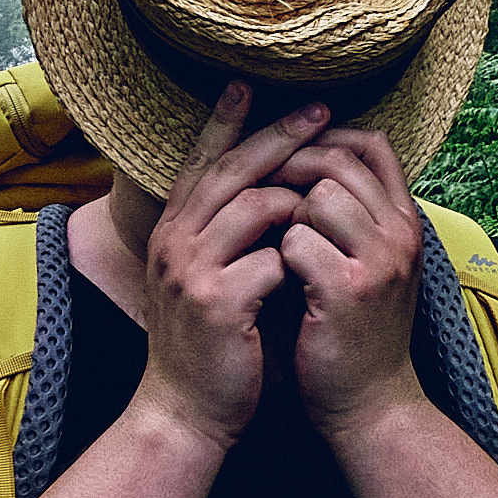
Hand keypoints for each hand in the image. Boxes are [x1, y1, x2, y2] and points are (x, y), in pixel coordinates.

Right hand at [136, 84, 329, 451]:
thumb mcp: (205, 278)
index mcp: (173, 231)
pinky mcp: (215, 303)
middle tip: (319, 109)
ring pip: (254, 207)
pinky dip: (295, 264)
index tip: (248, 84)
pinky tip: (306, 277)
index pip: (202, 162)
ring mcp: (190, 271)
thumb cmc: (210, 344)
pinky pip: (269, 262)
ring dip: (296, 204)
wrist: (185, 414)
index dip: (225, 122)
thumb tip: (270, 190)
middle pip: (232, 171)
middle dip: (279, 136)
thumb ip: (226, 235)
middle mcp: (174, 241)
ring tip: (325, 208)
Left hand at [273, 129, 424, 440]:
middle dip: (291, 170)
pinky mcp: (348, 291)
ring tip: (280, 249)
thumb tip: (308, 155)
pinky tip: (278, 281)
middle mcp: (401, 234)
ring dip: (285, 216)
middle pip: (339, 161)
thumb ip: (354, 214)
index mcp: (405, 220)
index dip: (325, 137)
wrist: (369, 405)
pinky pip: (297, 240)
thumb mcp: (371, 262)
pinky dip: (277, 255)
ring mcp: (379, 261)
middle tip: (263, 196)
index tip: (289, 153)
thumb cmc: (356, 329)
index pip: (372, 144)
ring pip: (317, 196)